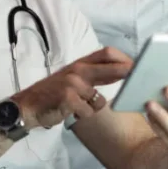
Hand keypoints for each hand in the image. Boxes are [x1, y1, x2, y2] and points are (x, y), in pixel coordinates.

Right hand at [14, 47, 132, 129]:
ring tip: (78, 106)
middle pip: (110, 67)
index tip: (138, 66)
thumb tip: (123, 71)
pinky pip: (88, 111)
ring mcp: (72, 84)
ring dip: (93, 107)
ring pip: (99, 99)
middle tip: (139, 79)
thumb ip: (97, 75)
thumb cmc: (53, 94)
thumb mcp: (73, 79)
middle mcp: (77, 70)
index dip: (124, 59)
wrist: (27, 106)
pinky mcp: (68, 99)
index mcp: (79, 64)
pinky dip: (82, 115)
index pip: (106, 53)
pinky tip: (70, 113)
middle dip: (126, 73)